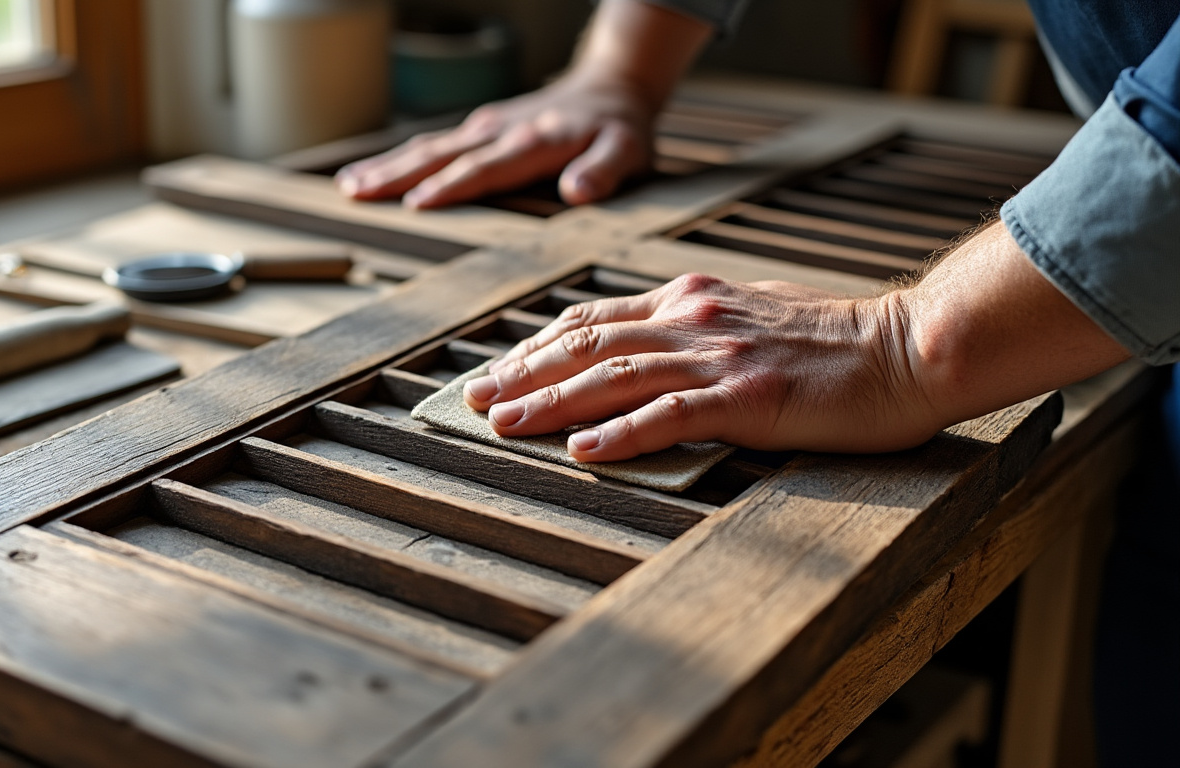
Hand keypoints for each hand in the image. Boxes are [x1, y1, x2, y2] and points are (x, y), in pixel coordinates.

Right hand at [335, 0, 713, 208]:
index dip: (451, 187)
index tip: (415, 204)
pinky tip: (374, 174)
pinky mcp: (480, 128)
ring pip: (430, 148)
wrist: (612, 87)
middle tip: (355, 194)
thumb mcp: (628, 152)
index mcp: (534, 143)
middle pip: (442, 156)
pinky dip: (401, 159)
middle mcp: (502, 132)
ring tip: (349, 186)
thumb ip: (604, 171)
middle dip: (398, 175)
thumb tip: (578, 191)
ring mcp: (487, 128)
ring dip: (388, 166)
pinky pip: (434, 145)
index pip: (485, 169)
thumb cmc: (620, 130)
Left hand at [461, 221, 1131, 462]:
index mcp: (692, 300)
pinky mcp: (750, 398)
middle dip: (525, 373)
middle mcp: (695, 319)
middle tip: (477, 400)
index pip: (593, 320)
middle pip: (588, 343)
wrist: (909, 348)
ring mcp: (721, 357)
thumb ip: (692, 334)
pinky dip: (622, 434)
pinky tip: (585, 451)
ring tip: (506, 424)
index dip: (537, 347)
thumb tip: (638, 361)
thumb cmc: (832, 347)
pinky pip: (672, 415)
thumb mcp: (748, 322)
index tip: (498, 371)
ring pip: (615, 376)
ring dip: (553, 402)